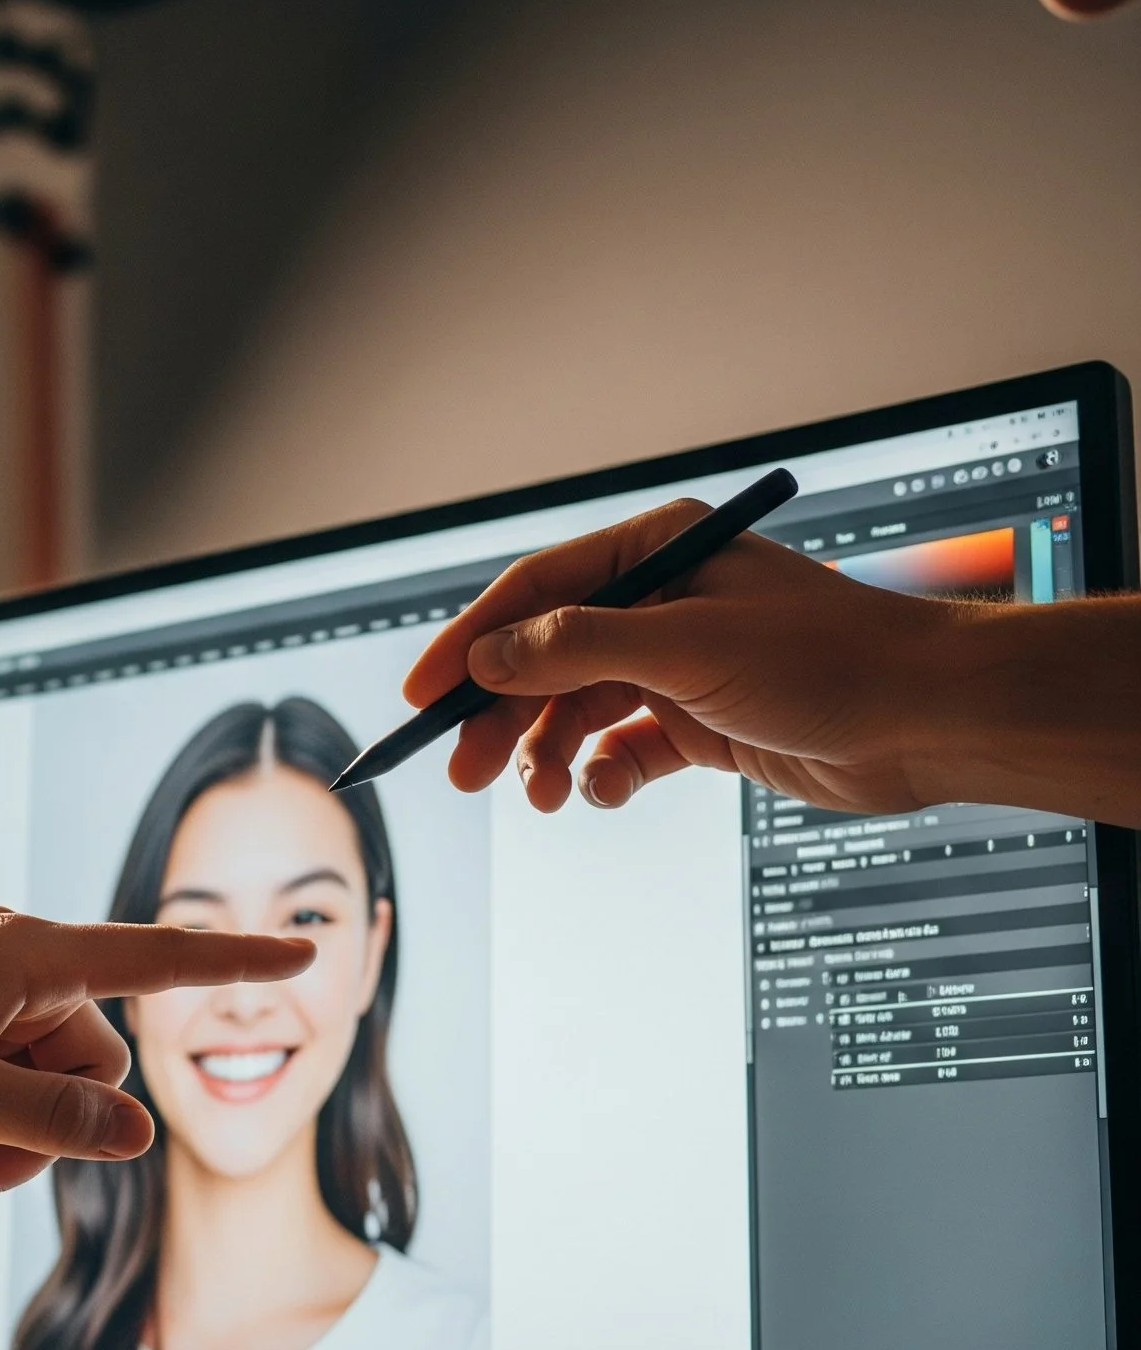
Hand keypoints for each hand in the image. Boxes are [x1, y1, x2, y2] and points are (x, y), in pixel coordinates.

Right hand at [403, 499, 975, 816]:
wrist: (928, 721)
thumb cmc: (831, 659)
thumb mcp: (687, 646)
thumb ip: (578, 648)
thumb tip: (490, 655)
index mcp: (657, 552)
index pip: (534, 592)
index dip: (469, 643)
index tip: (421, 696)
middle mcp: (661, 602)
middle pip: (545, 658)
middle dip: (501, 716)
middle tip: (461, 770)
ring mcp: (679, 665)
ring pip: (577, 710)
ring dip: (548, 754)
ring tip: (541, 797)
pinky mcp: (700, 722)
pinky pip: (621, 748)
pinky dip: (602, 774)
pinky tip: (602, 791)